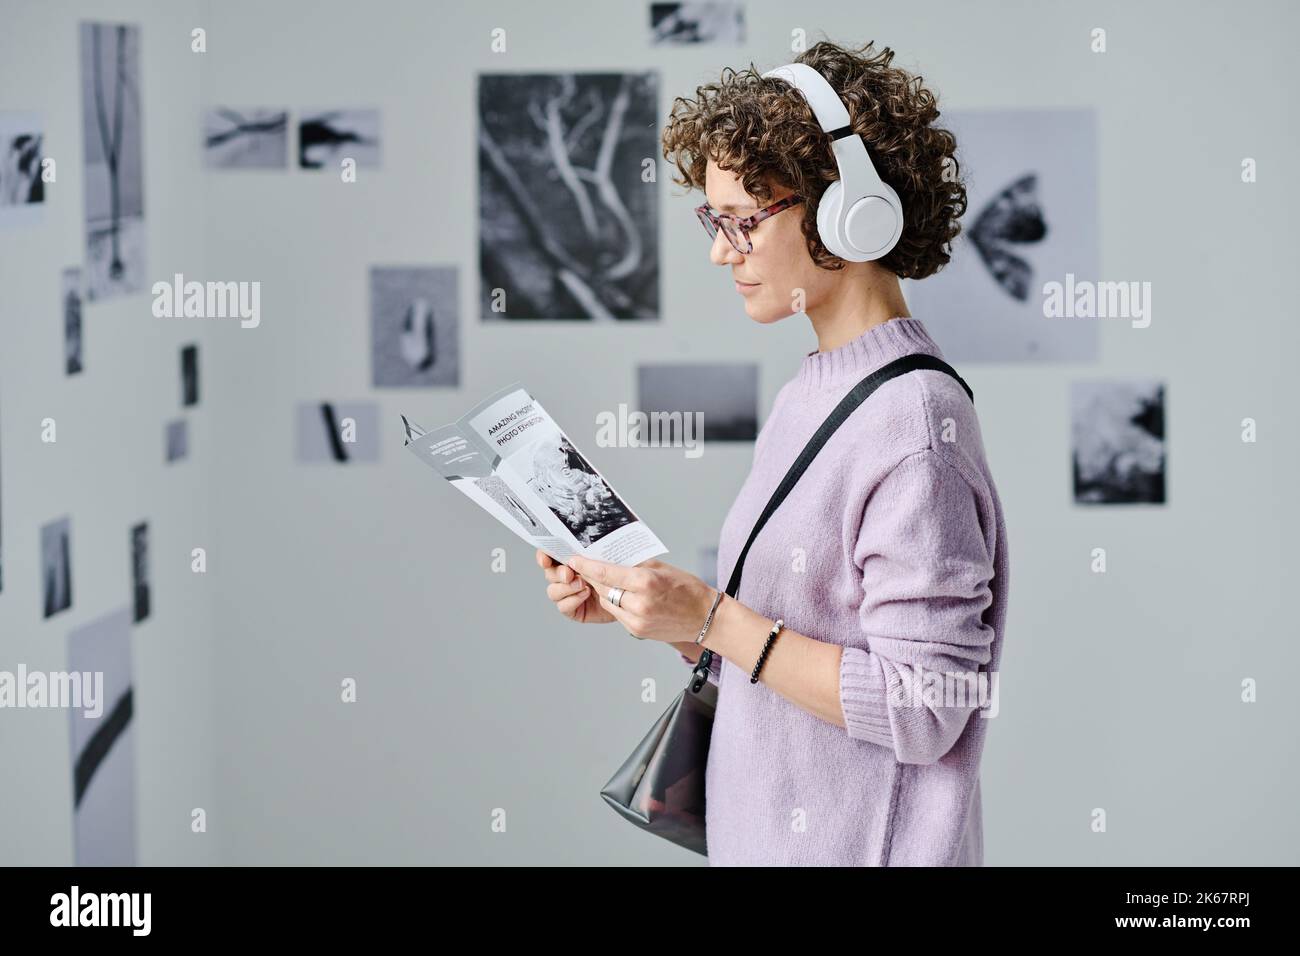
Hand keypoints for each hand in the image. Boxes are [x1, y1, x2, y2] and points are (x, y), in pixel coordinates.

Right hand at [536, 548, 615, 623]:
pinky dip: (572, 600)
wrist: (631, 596)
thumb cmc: (622, 574)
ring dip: (565, 588)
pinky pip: (563, 606)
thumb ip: (591, 557)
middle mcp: (567, 576)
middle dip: (558, 573)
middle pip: (550, 573)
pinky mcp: (574, 609)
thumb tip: (577, 554)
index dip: (544, 556)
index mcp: (573, 559)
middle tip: (569, 574)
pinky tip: (585, 595)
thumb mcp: (608, 560)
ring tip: (583, 585)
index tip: (545, 559)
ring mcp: (569, 594)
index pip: (551, 555)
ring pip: (553, 591)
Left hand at [567, 555, 716, 644]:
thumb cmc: (687, 589)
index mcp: (645, 582)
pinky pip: (617, 614)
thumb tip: (610, 561)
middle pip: (603, 588)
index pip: (606, 573)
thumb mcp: (660, 568)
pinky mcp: (637, 630)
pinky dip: (615, 603)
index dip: (586, 566)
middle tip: (583, 567)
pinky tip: (619, 595)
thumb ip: (634, 566)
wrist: (705, 617)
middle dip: (592, 578)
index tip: (574, 560)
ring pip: (608, 602)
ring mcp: (636, 620)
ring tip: (602, 581)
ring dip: (603, 591)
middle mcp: (638, 603)